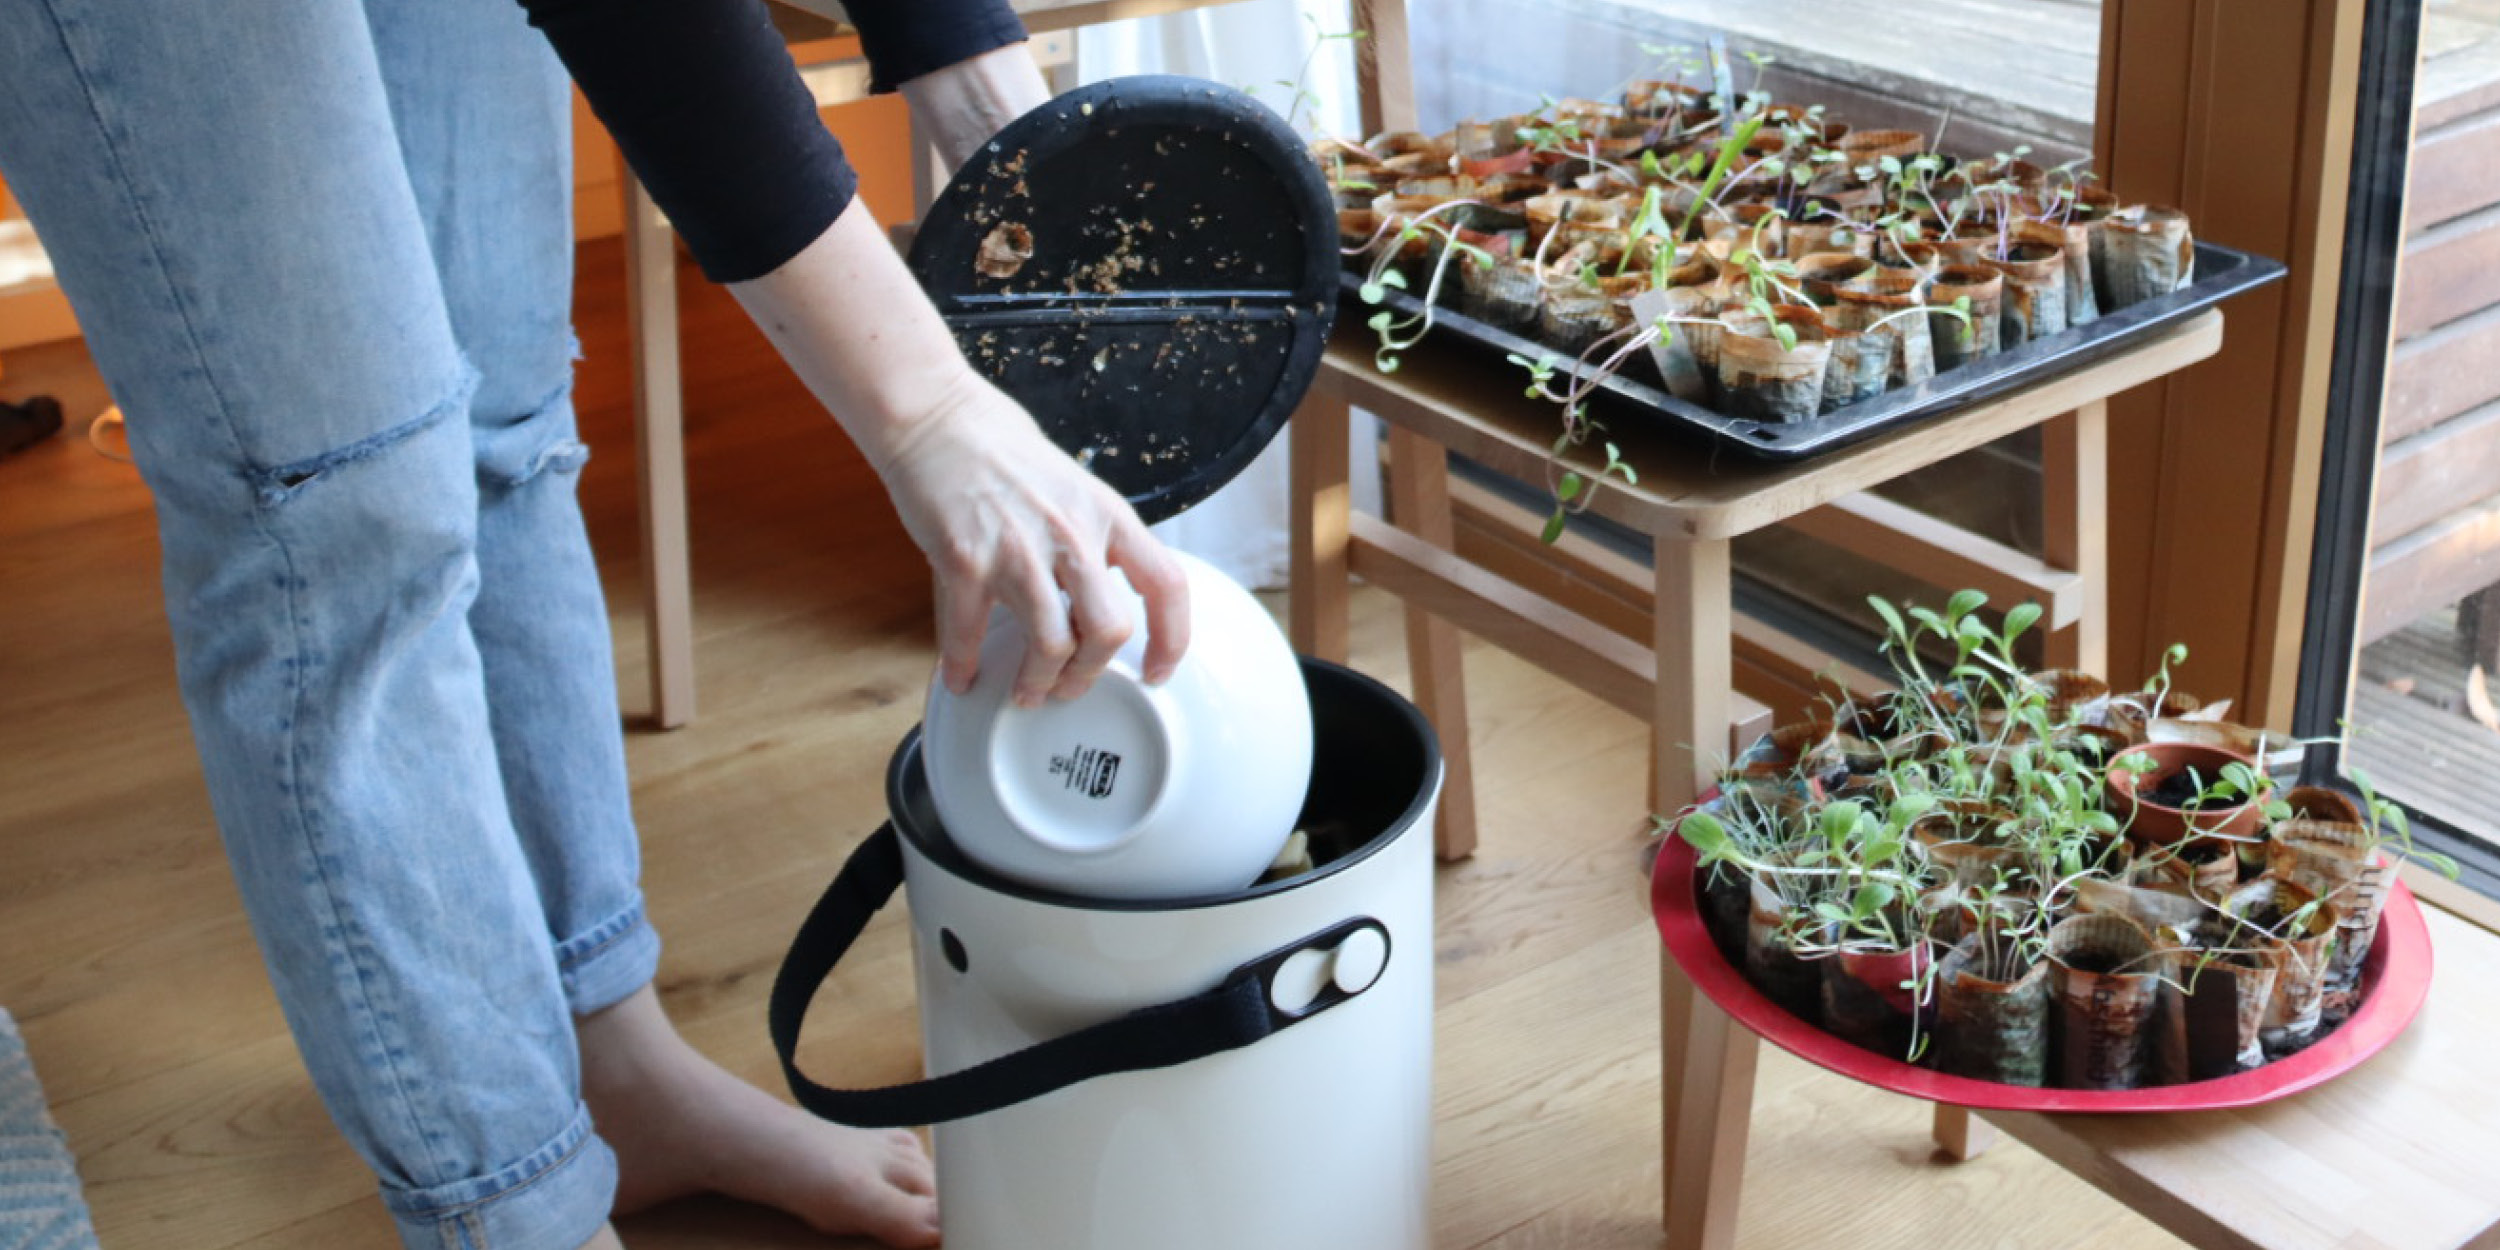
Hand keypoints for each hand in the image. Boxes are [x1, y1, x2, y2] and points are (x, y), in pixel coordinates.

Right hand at [872, 371, 1189, 705]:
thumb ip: (1095, 539)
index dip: (1171, 640)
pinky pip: (970, 635)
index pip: (1166, 585)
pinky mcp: (965, 561)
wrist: (938, 419)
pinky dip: (965, 667)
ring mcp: (1018, 550)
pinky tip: (964, 677)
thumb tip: (1104, 598)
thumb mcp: (1076, 489)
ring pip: (1050, 645)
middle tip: (1070, 686)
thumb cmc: (1005, 453)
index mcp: (1108, 516)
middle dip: (1090, 674)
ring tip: (1027, 691)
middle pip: (1109, 631)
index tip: (1156, 672)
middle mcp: (1072, 535)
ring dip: (1038, 682)